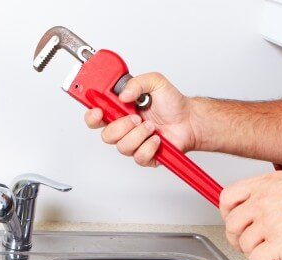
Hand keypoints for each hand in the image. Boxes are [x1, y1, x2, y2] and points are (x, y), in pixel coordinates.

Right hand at [83, 72, 198, 166]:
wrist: (189, 121)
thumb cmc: (172, 104)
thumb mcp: (155, 82)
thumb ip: (137, 83)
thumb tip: (122, 95)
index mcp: (120, 110)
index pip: (96, 116)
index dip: (92, 116)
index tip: (99, 111)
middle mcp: (124, 128)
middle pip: (106, 135)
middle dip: (121, 126)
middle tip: (136, 117)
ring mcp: (133, 142)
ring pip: (122, 147)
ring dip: (139, 135)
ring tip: (152, 126)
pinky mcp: (143, 156)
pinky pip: (138, 156)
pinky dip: (149, 146)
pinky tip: (157, 138)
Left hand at [220, 171, 281, 259]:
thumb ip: (273, 193)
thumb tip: (263, 206)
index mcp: (266, 185)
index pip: (228, 198)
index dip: (227, 214)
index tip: (233, 222)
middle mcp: (263, 202)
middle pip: (233, 225)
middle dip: (237, 239)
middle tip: (245, 246)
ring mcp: (269, 223)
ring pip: (245, 245)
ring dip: (252, 255)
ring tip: (264, 259)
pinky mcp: (278, 244)